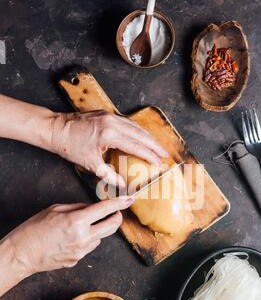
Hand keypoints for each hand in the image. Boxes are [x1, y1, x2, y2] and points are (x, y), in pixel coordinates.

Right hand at [4, 197, 133, 276]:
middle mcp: (83, 237)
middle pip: (112, 226)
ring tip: (80, 227)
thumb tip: (92, 207)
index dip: (120, 203)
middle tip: (114, 212)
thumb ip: (77, 207)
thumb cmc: (33, 229)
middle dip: (117, 217)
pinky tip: (71, 239)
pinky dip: (86, 240)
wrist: (22, 254)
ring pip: (100, 237)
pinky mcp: (78, 260)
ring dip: (98, 229)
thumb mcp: (55, 209)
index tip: (129, 199)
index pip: (105, 209)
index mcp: (77, 221)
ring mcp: (82, 251)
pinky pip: (89, 247)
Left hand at [50, 111, 168, 185]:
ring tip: (158, 146)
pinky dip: (137, 130)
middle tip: (166, 154)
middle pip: (140, 134)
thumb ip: (108, 175)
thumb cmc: (69, 146)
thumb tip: (121, 185)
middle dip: (155, 145)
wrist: (55, 129)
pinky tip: (142, 136)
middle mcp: (112, 122)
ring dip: (148, 137)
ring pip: (135, 126)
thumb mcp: (90, 164)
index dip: (150, 155)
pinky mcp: (106, 114)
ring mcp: (110, 116)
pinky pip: (127, 122)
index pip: (136, 146)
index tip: (160, 163)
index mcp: (109, 134)